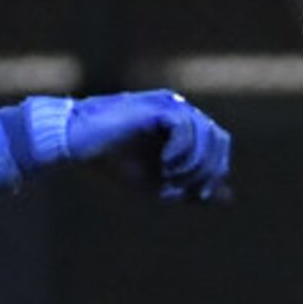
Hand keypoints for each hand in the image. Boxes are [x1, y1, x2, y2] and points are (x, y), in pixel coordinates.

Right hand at [24, 89, 231, 200]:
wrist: (76, 145)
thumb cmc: (112, 162)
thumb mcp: (157, 183)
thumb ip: (191, 187)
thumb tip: (226, 198)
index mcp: (183, 125)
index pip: (219, 144)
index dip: (214, 171)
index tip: (195, 194)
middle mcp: (180, 110)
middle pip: (218, 139)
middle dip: (205, 170)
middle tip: (181, 188)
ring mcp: (169, 105)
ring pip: (206, 134)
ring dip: (193, 164)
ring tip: (170, 178)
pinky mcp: (157, 106)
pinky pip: (186, 128)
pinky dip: (180, 152)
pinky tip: (163, 164)